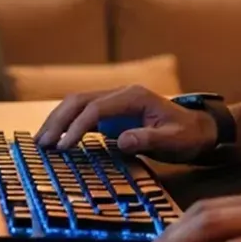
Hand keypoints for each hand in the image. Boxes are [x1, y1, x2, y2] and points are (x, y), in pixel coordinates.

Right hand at [34, 84, 217, 161]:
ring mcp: (116, 101)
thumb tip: (121, 140)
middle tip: (41, 143)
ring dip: (58, 120)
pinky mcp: (113, 112)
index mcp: (134, 96)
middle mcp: (122, 93)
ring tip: (41, 140)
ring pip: (78, 103)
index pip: (97, 108)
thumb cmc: (188, 135)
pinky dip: (67, 123)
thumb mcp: (174, 140)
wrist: (199, 129)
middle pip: (80, 100)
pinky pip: (84, 113)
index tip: (64, 147)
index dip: (78, 127)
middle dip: (58, 120)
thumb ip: (148, 139)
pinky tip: (56, 138)